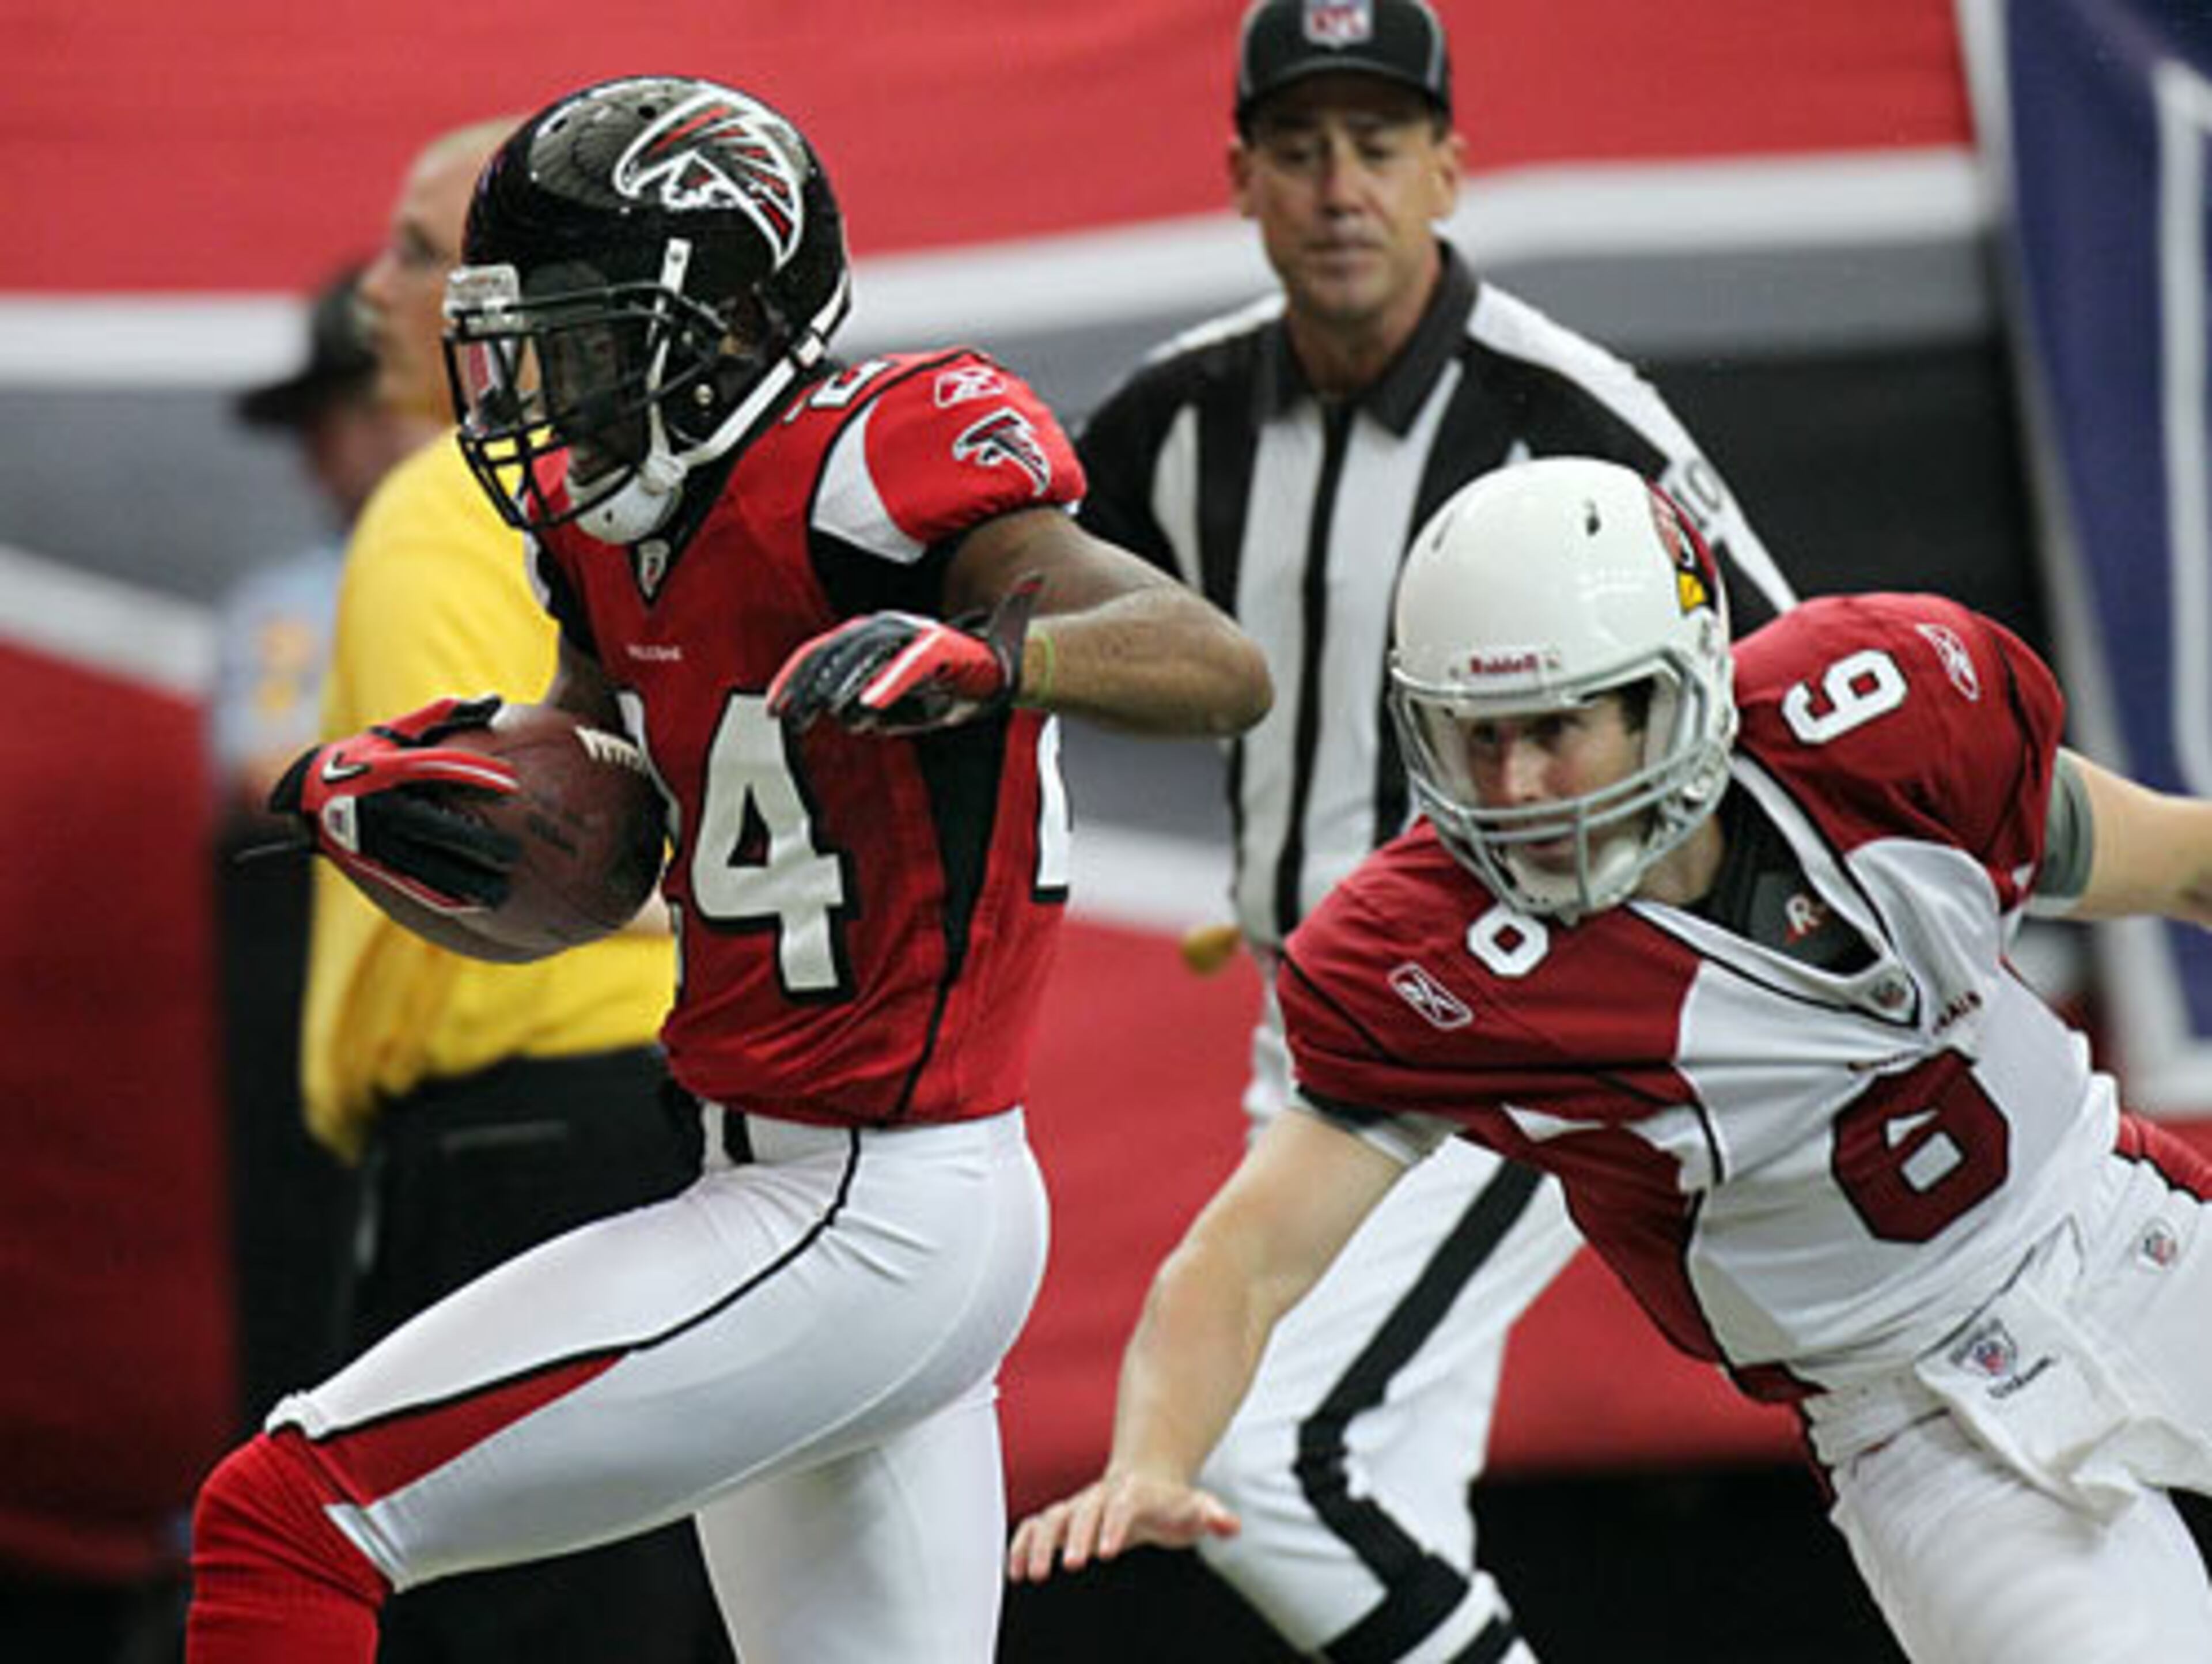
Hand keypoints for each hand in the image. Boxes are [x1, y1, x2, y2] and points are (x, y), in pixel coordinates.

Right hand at [266, 695, 521, 912]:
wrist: (307, 791)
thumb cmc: (368, 754)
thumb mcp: (399, 729)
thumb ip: (446, 716)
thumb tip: (497, 699)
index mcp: (392, 769)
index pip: (440, 770)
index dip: (477, 776)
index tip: (513, 785)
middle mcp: (385, 806)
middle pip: (437, 828)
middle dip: (477, 843)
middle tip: (515, 853)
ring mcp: (378, 839)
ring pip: (427, 865)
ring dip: (466, 881)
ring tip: (504, 892)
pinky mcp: (375, 863)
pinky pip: (414, 884)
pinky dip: (446, 897)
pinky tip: (476, 905)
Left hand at [767, 575, 1041, 735]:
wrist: (1011, 668)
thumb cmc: (958, 688)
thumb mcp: (912, 707)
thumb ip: (882, 714)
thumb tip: (853, 724)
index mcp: (876, 638)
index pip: (823, 652)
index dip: (795, 677)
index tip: (776, 706)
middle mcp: (889, 628)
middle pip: (836, 651)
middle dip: (809, 685)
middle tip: (792, 718)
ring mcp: (913, 635)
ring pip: (866, 656)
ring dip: (843, 686)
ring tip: (826, 714)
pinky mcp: (939, 647)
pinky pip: (906, 667)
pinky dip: (886, 685)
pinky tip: (867, 708)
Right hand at [1005, 1471, 1238, 1583]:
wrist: (1146, 1481)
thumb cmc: (1170, 1503)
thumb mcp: (1196, 1507)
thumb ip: (1212, 1515)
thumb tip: (1230, 1525)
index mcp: (1133, 1494)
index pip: (1120, 1507)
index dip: (1112, 1526)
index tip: (1105, 1551)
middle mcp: (1100, 1497)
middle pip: (1081, 1511)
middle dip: (1074, 1537)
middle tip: (1070, 1564)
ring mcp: (1079, 1507)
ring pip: (1051, 1518)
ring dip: (1040, 1543)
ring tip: (1032, 1574)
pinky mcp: (1062, 1520)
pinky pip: (1036, 1527)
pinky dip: (1022, 1544)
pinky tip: (1016, 1571)